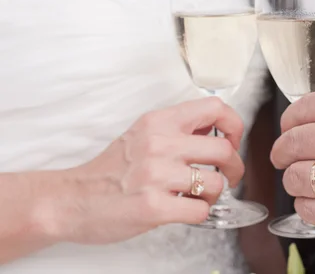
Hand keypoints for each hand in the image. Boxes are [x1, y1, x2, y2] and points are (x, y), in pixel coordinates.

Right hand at [47, 98, 243, 244]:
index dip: (234, 127)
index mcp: (159, 121)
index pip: (216, 108)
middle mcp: (160, 144)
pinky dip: (199, 213)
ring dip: (213, 194)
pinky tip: (184, 209)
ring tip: (196, 196)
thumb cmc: (110, 169)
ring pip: (216, 184)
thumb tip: (216, 130)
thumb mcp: (142, 134)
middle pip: (224, 151)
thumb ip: (177, 129)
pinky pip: (201, 211)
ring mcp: (156, 175)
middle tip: (229, 177)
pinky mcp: (153, 207)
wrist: (71, 199)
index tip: (232, 142)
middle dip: (235, 168)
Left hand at [271, 86, 314, 247]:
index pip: (302, 110)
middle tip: (282, 156)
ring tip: (301, 180)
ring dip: (294, 179)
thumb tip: (313, 120)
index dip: (288, 122)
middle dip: (282, 151)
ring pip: (297, 178)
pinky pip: (312, 210)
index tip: (287, 129)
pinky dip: (307, 205)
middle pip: (293, 144)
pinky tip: (314, 201)